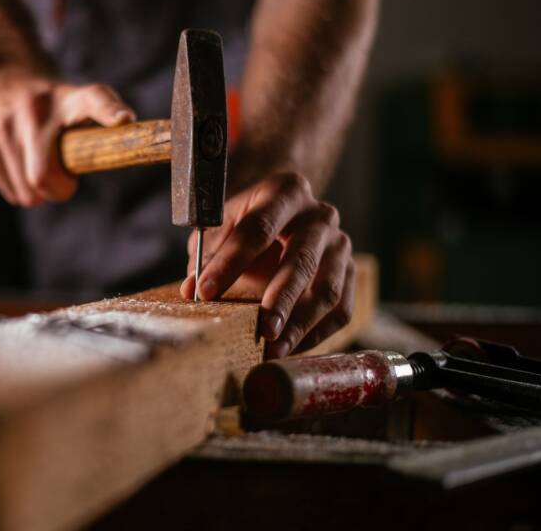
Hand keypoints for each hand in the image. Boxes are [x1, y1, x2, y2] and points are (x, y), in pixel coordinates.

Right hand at [0, 76, 134, 205]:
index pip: (93, 101)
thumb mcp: (82, 98)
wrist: (0, 78)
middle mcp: (30, 111)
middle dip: (58, 189)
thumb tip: (126, 121)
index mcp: (66, 99)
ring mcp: (0, 129)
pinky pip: (12, 193)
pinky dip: (21, 189)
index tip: (123, 120)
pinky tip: (21, 166)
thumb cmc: (52, 101)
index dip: (108, 112)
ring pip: (26, 193)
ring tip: (41, 167)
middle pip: (42, 178)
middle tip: (63, 178)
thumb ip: (106, 109)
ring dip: (39, 192)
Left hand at [180, 172, 354, 358]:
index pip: (257, 228)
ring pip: (328, 289)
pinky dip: (316, 334)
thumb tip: (190, 291)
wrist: (283, 213)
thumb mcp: (221, 226)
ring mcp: (340, 244)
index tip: (206, 292)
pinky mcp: (350, 272)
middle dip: (280, 298)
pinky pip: (341, 309)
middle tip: (263, 330)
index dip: (230, 262)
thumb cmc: (245, 223)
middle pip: (301, 260)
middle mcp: (320, 215)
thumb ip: (206, 255)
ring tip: (275, 349)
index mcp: (285, 192)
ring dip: (301, 323)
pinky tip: (290, 348)